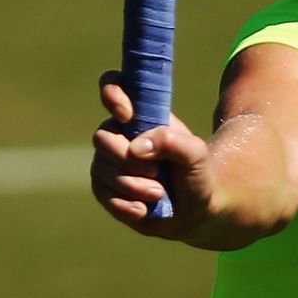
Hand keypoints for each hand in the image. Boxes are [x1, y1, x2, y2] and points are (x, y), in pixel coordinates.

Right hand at [91, 74, 216, 239]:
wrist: (195, 210)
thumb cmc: (196, 174)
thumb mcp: (196, 155)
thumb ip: (173, 142)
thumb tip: (136, 148)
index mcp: (141, 116)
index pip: (114, 87)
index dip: (113, 94)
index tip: (128, 116)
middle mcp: (119, 135)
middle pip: (102, 137)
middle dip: (128, 160)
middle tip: (157, 172)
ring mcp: (108, 162)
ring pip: (101, 169)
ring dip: (132, 185)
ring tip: (159, 193)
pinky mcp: (104, 189)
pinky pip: (102, 194)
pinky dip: (125, 204)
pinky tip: (144, 209)